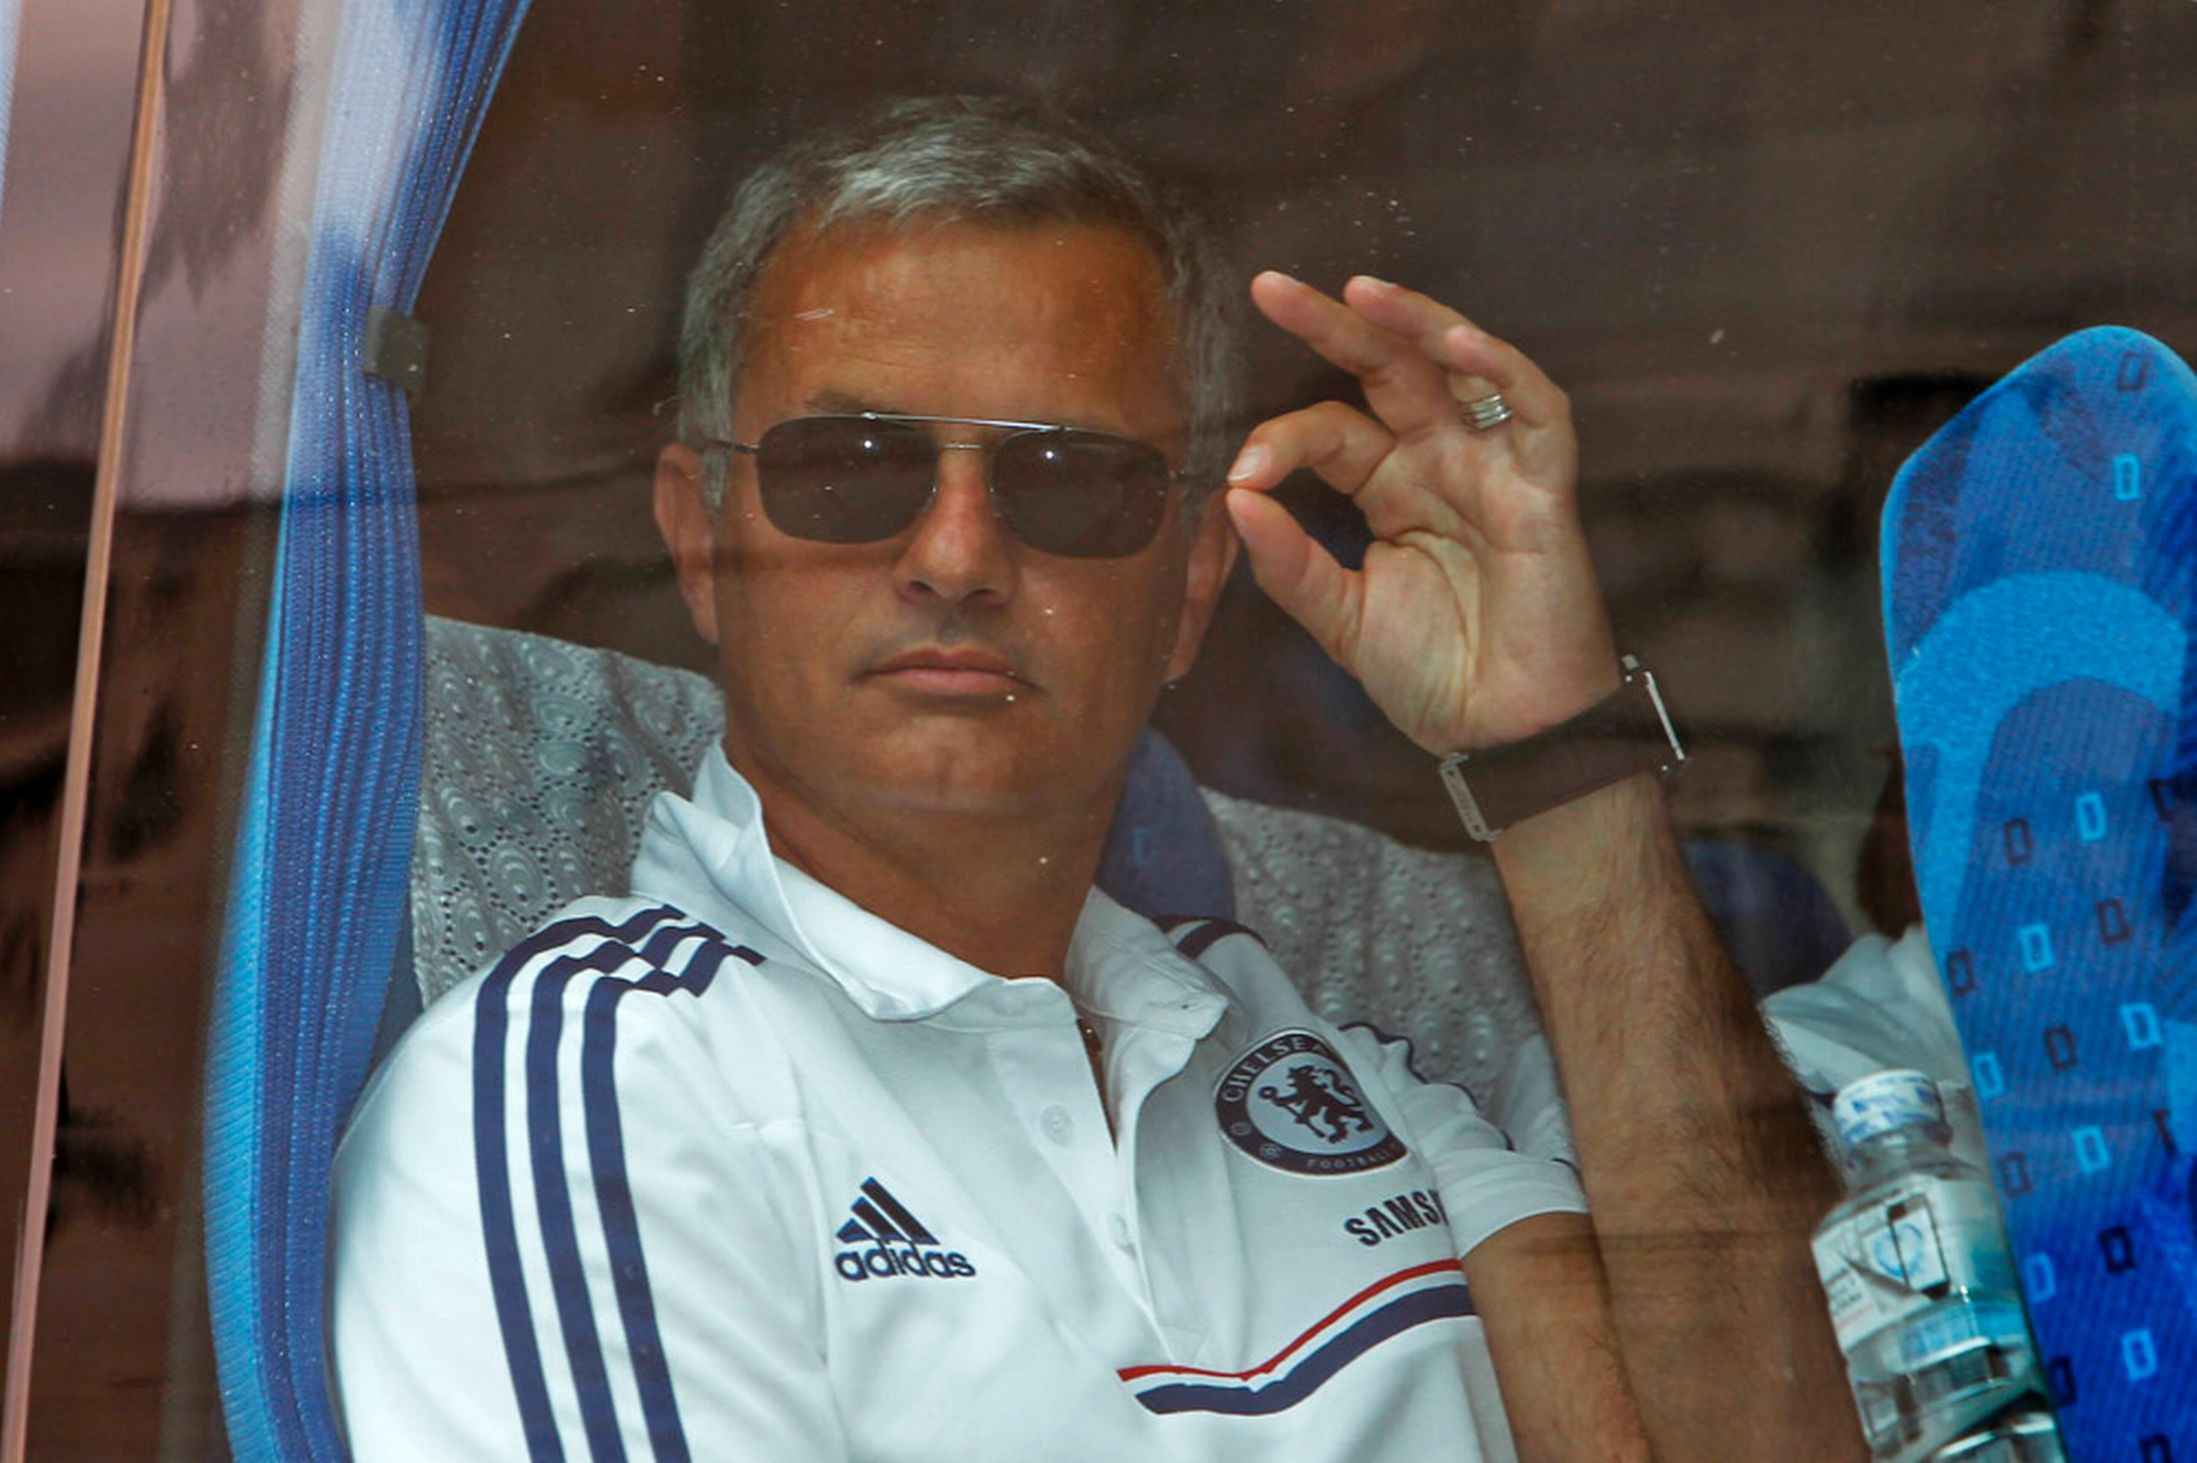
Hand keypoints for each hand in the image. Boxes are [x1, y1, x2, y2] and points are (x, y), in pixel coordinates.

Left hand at [1224, 271, 1618, 753]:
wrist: (1500, 733)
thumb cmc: (1432, 674)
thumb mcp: (1340, 618)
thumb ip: (1289, 562)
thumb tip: (1234, 498)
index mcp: (1388, 486)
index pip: (1330, 430)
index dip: (1282, 440)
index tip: (1240, 473)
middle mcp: (1439, 462)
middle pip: (1387, 370)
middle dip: (1332, 324)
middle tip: (1269, 287)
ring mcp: (1493, 467)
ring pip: (1460, 367)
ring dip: (1416, 322)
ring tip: (1360, 291)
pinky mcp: (1545, 488)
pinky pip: (1535, 410)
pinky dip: (1502, 369)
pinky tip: (1459, 342)